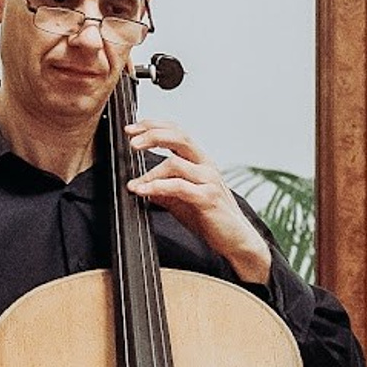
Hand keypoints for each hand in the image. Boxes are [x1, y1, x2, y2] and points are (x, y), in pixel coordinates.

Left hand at [122, 119, 270, 286]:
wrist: (235, 240)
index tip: (133, 129)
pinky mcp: (208, 198)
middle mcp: (206, 166)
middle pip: (179, 137)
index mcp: (200, 162)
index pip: (178, 133)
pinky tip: (143, 191)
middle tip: (131, 141)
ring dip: (149, 172)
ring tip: (134, 184)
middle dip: (152, 134)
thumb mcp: (180, 200)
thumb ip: (163, 189)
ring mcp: (209, 180)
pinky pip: (178, 187)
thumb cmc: (212, 218)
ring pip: (174, 163)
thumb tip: (139, 185)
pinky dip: (156, 187)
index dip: (154, 126)